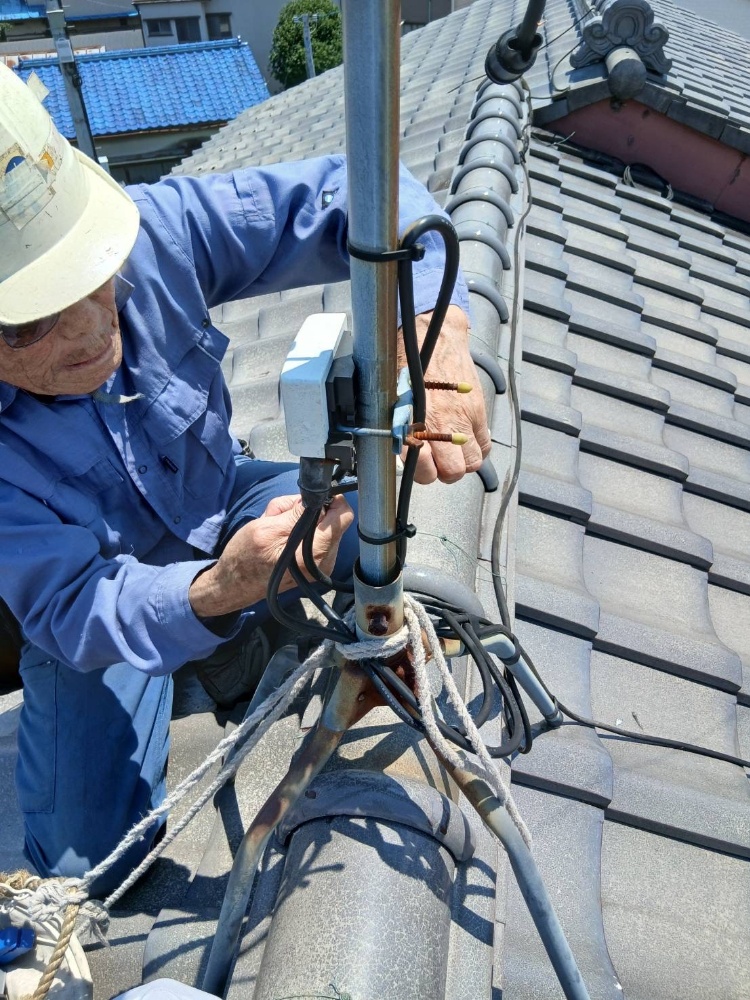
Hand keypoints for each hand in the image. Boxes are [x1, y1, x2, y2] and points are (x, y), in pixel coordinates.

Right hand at [189, 494, 353, 617]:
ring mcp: (321, 566)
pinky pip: (314, 539)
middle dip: (307, 511)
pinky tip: (281, 538)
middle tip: (281, 514)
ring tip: (276, 527)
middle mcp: (325, 561)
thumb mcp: (268, 526)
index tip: (314, 494)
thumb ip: (297, 512)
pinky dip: (299, 533)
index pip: (343, 515)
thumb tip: (318, 498)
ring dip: (299, 521)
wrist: (234, 586)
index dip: (332, 499)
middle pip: (330, 520)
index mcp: (316, 551)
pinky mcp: (314, 566)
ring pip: (321, 527)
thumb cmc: (246, 558)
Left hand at [399, 305, 490, 483]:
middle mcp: (440, 425)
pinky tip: (466, 439)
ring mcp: (462, 419)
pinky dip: (477, 448)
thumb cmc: (409, 365)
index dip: (423, 473)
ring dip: (463, 462)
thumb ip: (398, 428)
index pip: (424, 470)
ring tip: (453, 451)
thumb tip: (403, 453)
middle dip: (444, 471)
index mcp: (413, 424)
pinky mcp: (478, 411)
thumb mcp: (393, 398)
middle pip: (452, 472)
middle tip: (438, 461)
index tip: (422, 465)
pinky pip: (485, 444)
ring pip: (472, 463)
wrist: (434, 338)